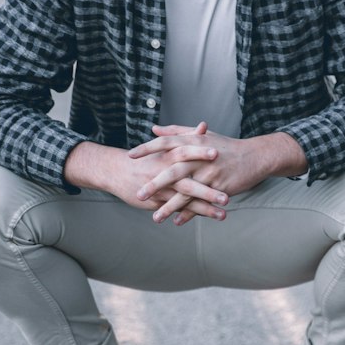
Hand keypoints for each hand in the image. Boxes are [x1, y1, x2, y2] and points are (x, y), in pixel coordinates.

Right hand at [63, 128, 228, 224]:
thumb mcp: (166, 145)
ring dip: (204, 208)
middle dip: (207, 190)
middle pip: (187, 182)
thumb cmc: (147, 157)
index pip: (185, 152)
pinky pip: (176, 209)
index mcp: (167, 156)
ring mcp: (162, 189)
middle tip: (227, 197)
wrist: (117, 171)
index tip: (218, 154)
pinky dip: (190, 215)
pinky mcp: (158, 202)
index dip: (200, 153)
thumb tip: (204, 125)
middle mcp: (165, 173)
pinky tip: (206, 219)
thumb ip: (187, 136)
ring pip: (184, 201)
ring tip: (223, 215)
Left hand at [129, 124, 307, 224]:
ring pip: (186, 192)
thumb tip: (154, 129)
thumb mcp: (201, 135)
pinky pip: (202, 202)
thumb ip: (176, 131)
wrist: (255, 157)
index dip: (147, 149)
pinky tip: (177, 222)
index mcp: (193, 141)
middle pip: (173, 170)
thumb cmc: (225, 146)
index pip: (165, 143)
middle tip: (138, 194)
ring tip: (155, 218)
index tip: (130, 156)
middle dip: (155, 184)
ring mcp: (210, 173)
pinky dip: (190, 213)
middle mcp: (200, 156)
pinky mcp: (220, 187)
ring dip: (170, 206)